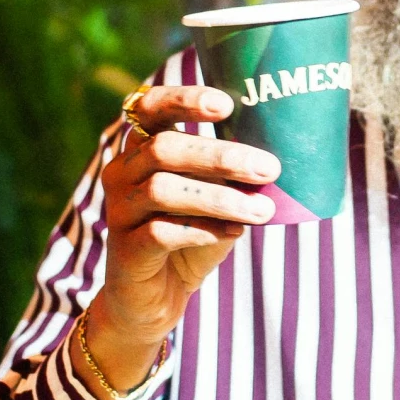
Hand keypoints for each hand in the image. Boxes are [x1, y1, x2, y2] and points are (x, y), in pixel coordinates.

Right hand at [75, 83, 280, 399]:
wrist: (155, 299)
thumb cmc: (190, 237)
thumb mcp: (214, 199)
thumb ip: (231, 176)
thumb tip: (281, 157)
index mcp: (140, 149)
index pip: (149, 108)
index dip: (183, 99)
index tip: (226, 105)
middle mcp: (121, 173)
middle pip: (164, 148)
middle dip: (221, 156)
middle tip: (268, 167)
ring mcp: (119, 211)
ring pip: (164, 189)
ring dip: (220, 197)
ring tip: (262, 209)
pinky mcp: (125, 250)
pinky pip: (161, 232)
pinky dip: (203, 230)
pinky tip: (234, 233)